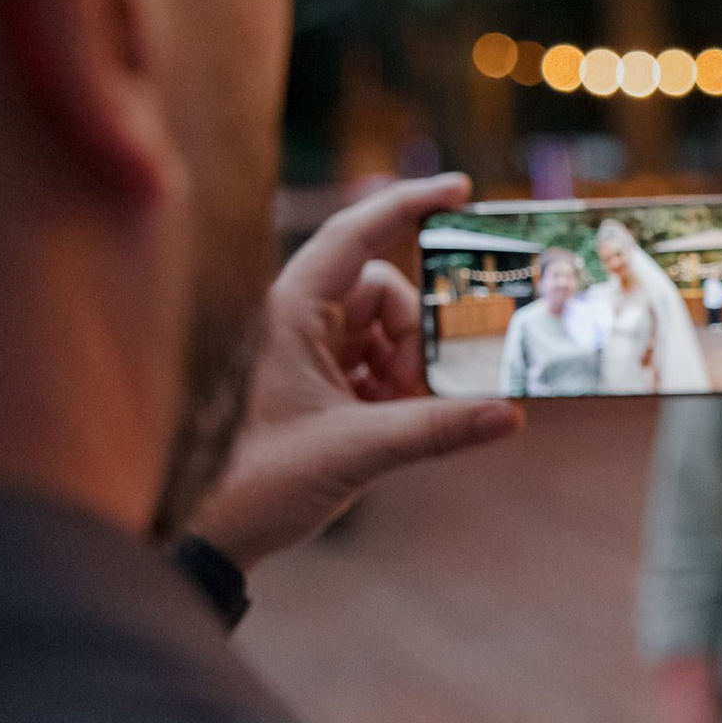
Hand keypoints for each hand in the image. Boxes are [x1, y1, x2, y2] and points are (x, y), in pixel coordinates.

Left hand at [190, 175, 520, 567]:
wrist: (212, 532)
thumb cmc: (258, 483)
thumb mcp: (359, 450)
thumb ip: (439, 428)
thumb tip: (509, 413)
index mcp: (291, 312)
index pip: (356, 234)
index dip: (408, 203)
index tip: (462, 190)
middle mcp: (297, 319)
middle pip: (385, 294)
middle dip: (417, 336)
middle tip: (424, 386)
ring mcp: (307, 350)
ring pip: (385, 332)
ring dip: (407, 369)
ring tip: (401, 415)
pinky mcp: (316, 381)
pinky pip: (376, 362)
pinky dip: (396, 387)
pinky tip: (392, 422)